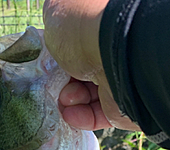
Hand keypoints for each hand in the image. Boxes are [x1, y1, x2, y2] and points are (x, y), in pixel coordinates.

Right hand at [43, 0, 139, 130]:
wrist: (116, 57)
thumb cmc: (84, 28)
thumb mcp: (56, 12)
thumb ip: (54, 24)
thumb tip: (55, 34)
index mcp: (101, 25)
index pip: (76, 43)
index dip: (60, 54)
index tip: (49, 63)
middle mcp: (111, 51)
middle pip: (80, 72)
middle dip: (62, 82)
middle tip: (56, 85)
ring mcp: (118, 78)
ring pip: (87, 96)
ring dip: (69, 100)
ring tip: (65, 98)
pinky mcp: (120, 105)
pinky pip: (97, 115)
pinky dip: (80, 117)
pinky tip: (70, 114)